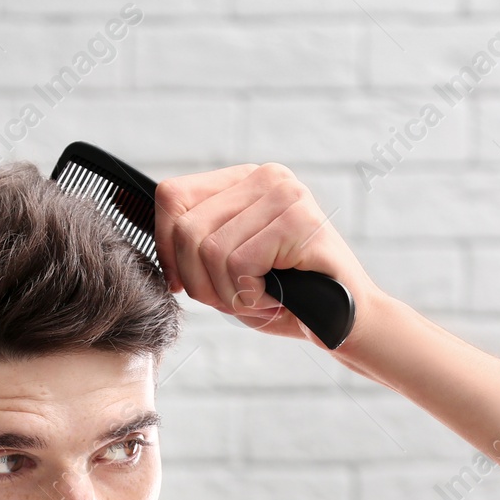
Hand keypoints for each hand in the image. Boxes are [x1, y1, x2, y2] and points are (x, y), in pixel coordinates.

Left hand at [153, 162, 384, 344]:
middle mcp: (266, 177)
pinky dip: (249, 296)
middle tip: (232, 300)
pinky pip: (238, 264)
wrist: (345, 323)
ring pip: (209, 250)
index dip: (165, 246)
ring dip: (227, 294)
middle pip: (186, 228)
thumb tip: (155, 239)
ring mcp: (284, 194)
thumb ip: (197, 245)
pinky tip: (274, 300)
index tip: (181, 281)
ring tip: (259, 299)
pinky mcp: (297, 219)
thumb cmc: (285, 299)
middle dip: (199, 281)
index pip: (172, 196)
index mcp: (244, 181)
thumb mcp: (229, 267)